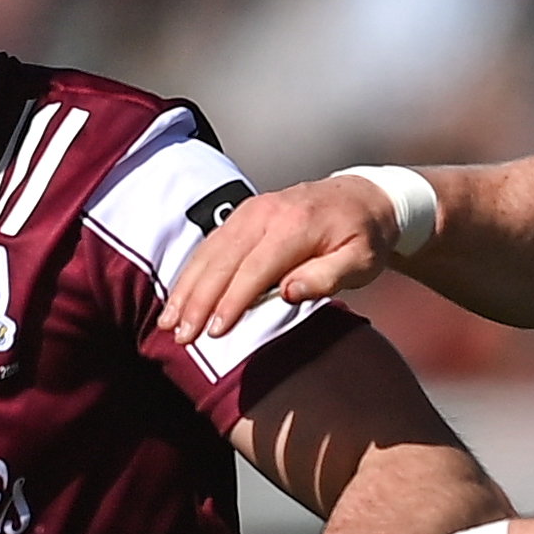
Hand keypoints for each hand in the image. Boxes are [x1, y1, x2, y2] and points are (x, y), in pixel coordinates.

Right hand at [162, 174, 403, 350]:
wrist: (364, 197)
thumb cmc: (365, 237)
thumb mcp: (362, 261)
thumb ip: (328, 276)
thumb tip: (289, 292)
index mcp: (295, 225)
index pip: (256, 268)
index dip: (233, 301)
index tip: (215, 331)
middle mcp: (266, 213)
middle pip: (223, 260)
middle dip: (198, 300)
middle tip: (181, 335)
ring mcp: (250, 211)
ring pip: (209, 252)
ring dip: (186, 288)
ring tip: (168, 322)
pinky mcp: (242, 215)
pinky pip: (210, 245)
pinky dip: (191, 272)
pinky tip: (179, 297)